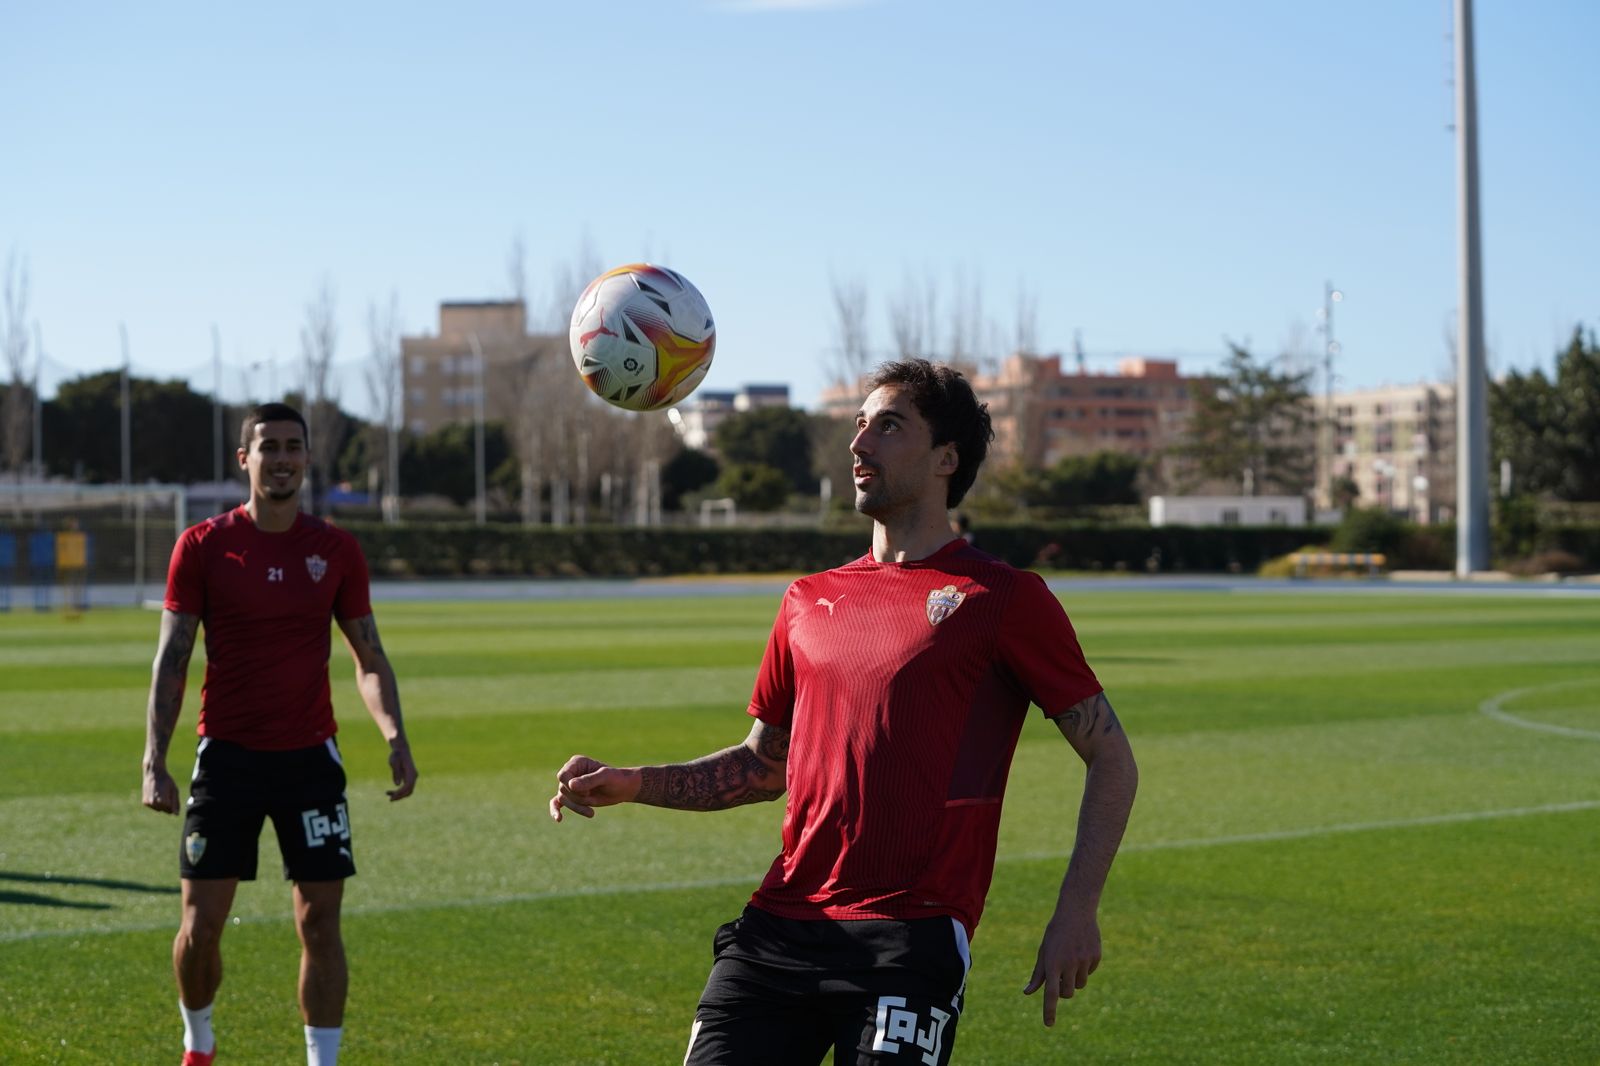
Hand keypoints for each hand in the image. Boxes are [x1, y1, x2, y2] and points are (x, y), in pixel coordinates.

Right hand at [143, 766, 179, 814]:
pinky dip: (155, 802)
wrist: (153, 773)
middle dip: (167, 804)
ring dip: (161, 804)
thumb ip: (176, 803)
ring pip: (158, 809)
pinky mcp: (144, 802)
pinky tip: (155, 793)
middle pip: (164, 810)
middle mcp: (154, 803)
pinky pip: (153, 806)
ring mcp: (148, 803)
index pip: (170, 810)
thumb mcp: (174, 790)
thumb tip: (176, 814)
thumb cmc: (166, 781)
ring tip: (160, 792)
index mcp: (162, 801)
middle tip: (165, 792)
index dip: (172, 802)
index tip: (170, 793)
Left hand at [387, 740, 417, 800]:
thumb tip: (397, 784)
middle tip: (390, 800)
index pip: (408, 786)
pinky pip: (405, 788)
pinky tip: (389, 792)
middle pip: (409, 791)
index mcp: (411, 772)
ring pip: (408, 791)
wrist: (401, 750)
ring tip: (387, 794)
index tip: (392, 797)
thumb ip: (396, 772)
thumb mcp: (394, 762)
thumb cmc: (396, 755)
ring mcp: (412, 778)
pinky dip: (398, 792)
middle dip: (400, 796)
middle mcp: (414, 776)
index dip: (401, 792)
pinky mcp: (408, 779)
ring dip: (399, 795)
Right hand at [548, 755, 638, 821]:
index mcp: (577, 763)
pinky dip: (555, 810)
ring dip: (577, 807)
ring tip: (591, 812)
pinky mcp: (571, 796)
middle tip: (592, 797)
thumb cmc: (615, 779)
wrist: (622, 789)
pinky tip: (558, 819)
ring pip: (563, 799)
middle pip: (563, 789)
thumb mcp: (605, 777)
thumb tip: (570, 785)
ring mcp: (569, 785)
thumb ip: (589, 780)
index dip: (571, 787)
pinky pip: (556, 803)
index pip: (563, 776)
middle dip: (578, 798)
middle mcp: (571, 772)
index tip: (587, 791)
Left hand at [1023, 909, 1101, 1026]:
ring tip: (1070, 959)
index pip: (1051, 993)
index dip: (1049, 1010)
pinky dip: (1085, 967)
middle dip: (1063, 990)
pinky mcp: (1095, 957)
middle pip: (1067, 993)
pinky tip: (1081, 950)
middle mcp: (1069, 964)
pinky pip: (1090, 972)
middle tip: (1061, 975)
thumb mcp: (1044, 952)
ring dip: (1075, 979)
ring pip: (1080, 985)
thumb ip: (1038, 974)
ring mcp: (1084, 961)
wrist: (1076, 912)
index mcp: (1052, 963)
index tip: (1048, 1024)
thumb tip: (1027, 993)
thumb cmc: (1055, 934)